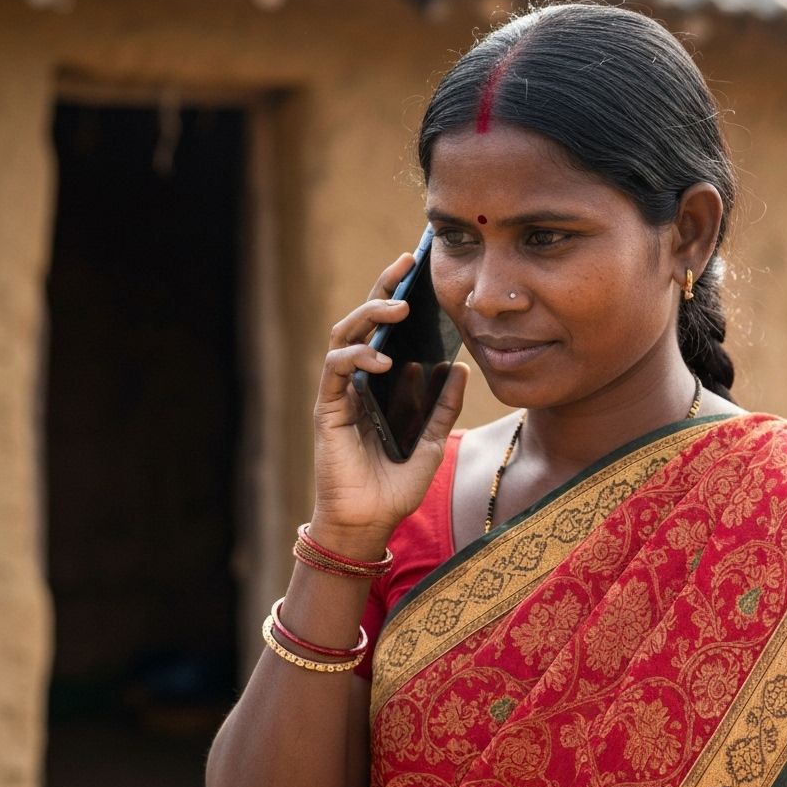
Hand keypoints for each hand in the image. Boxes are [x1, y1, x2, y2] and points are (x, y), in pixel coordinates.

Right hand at [310, 252, 468, 549]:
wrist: (370, 522)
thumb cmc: (396, 484)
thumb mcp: (432, 441)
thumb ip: (443, 406)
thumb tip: (460, 367)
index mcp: (380, 383)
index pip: (385, 329)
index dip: (396, 294)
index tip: (417, 264)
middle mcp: (357, 381)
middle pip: (362, 321)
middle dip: (382, 288)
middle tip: (406, 265)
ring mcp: (339, 392)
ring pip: (345, 336)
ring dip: (370, 315)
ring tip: (400, 306)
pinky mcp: (327, 408)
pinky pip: (335, 370)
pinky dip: (357, 358)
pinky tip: (382, 358)